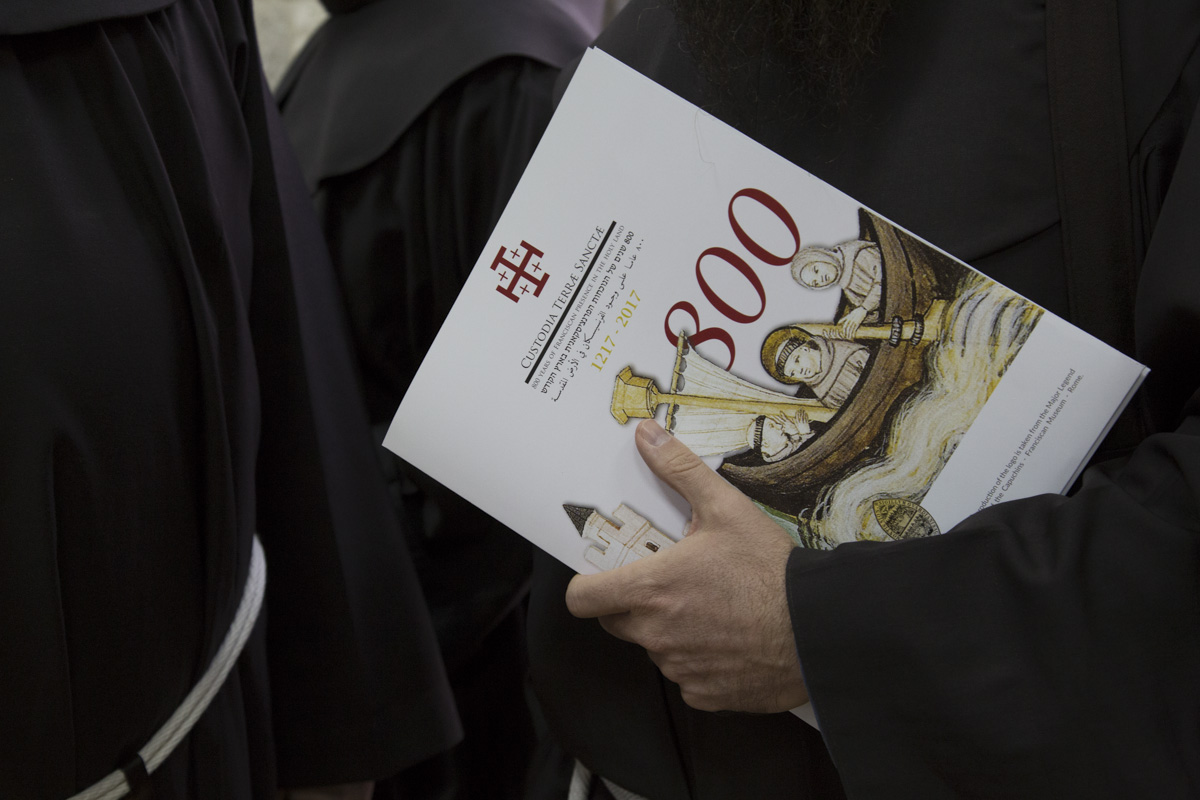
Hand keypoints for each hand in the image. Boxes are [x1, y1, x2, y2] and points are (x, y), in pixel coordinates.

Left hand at [566, 420, 807, 711]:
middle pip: (616, 622)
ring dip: (669, 632)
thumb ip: (679, 469)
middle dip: (633, 603)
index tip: (605, 576)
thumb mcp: (725, 508)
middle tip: (670, 583)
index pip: (582, 598)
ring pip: (654, 648)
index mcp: (650, 589)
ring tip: (709, 608)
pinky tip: (727, 639)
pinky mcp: (703, 693)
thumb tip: (646, 434)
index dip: (588, 586)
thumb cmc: (770, 570)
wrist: (817, 628)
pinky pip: (685, 676)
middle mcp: (655, 634)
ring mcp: (678, 667)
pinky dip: (699, 660)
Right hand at [787, 409, 811, 437]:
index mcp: (797, 423)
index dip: (797, 414)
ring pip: (803, 417)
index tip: (797, 411)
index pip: (796, 417)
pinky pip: (806, 419)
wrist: (804, 434)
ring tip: (803, 410)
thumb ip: (794, 422)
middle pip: (800, 416)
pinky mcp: (806, 424)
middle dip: (800, 412)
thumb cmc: (800, 431)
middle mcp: (800, 423)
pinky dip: (806, 416)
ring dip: (803, 413)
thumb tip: (792, 418)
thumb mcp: (796, 427)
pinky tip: (806, 413)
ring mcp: (803, 423)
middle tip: (800, 408)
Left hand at [837, 305, 868, 338]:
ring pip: (851, 329)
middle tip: (846, 337)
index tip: (843, 334)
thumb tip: (838, 322)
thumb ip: (844, 319)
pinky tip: (853, 335)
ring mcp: (855, 322)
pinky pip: (855, 328)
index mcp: (848, 318)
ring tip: (849, 337)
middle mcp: (851, 320)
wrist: (862, 309)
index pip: (845, 325)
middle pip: (848, 328)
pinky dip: (854, 332)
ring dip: (850, 334)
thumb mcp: (849, 315)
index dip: (844, 330)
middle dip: (846, 333)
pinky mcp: (858, 323)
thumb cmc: (855, 312)